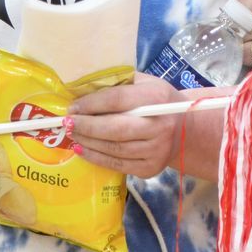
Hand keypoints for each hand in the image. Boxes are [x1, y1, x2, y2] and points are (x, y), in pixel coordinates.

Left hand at [67, 74, 222, 180]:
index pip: (118, 100)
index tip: (73, 107)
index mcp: (157, 98)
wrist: (184, 130)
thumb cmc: (157, 101)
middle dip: (86, 126)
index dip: (92, 104)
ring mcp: (156, 150)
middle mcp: (159, 126)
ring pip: (114, 149)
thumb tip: (83, 87)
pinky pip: (118, 164)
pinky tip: (82, 150)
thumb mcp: (145, 83)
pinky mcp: (151, 168)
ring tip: (72, 135)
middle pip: (115, 128)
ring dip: (88, 142)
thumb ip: (120, 83)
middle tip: (67, 123)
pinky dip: (96, 158)